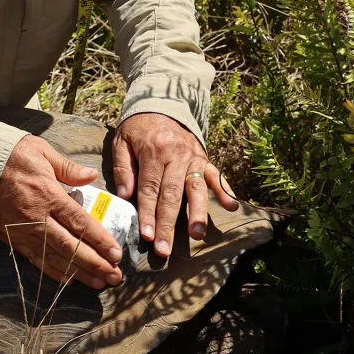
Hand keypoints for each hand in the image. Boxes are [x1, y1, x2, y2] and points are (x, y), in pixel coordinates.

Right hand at [0, 134, 123, 289]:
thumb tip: (92, 175)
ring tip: (99, 283)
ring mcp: (23, 231)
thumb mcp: (41, 152)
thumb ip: (68, 167)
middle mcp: (37, 218)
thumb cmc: (10, 157)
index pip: (79, 223)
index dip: (99, 240)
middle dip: (95, 263)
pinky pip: (35, 260)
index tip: (117, 253)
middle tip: (115, 276)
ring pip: (55, 257)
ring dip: (79, 272)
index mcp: (48, 195)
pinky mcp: (12, 239)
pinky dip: (53, 272)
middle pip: (71, 246)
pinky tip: (69, 281)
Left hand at [112, 113, 238, 257]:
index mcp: (153, 151)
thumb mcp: (121, 141)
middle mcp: (176, 155)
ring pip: (196, 188)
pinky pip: (215, 175)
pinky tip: (232, 206)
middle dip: (168, 224)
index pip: (149, 188)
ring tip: (197, 234)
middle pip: (172, 194)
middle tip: (165, 248)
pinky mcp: (204, 158)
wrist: (161, 105)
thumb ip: (122, 167)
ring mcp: (193, 157)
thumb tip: (125, 195)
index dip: (147, 213)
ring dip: (197, 213)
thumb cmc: (138, 128)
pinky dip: (225, 190)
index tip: (147, 235)